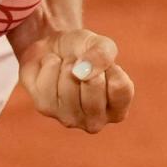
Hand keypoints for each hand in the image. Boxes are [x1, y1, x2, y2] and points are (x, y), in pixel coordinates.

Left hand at [17, 29, 134, 132]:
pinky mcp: (46, 109)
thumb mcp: (101, 44)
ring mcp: (70, 118)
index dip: (109, 66)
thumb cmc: (84, 51)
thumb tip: (83, 72)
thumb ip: (102, 54)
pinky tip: (52, 70)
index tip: (102, 64)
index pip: (120, 87)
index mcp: (117, 110)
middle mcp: (95, 121)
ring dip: (65, 65)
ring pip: (68, 83)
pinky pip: (47, 81)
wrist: (53, 48)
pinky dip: (49, 65)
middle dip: (84, 64)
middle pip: (93, 84)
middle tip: (80, 65)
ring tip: (66, 67)